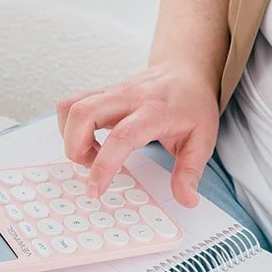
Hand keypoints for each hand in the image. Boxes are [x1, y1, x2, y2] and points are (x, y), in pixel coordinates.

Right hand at [55, 63, 219, 206]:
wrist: (186, 72)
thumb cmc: (193, 105)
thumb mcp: (202, 140)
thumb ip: (191, 171)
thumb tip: (186, 200)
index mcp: (155, 111)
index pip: (122, 136)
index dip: (104, 164)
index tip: (97, 188)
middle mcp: (128, 97)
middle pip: (84, 114)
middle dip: (75, 149)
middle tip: (92, 168)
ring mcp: (111, 92)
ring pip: (71, 106)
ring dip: (70, 137)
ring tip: (91, 154)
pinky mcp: (101, 92)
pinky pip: (71, 103)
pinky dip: (69, 126)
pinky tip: (87, 139)